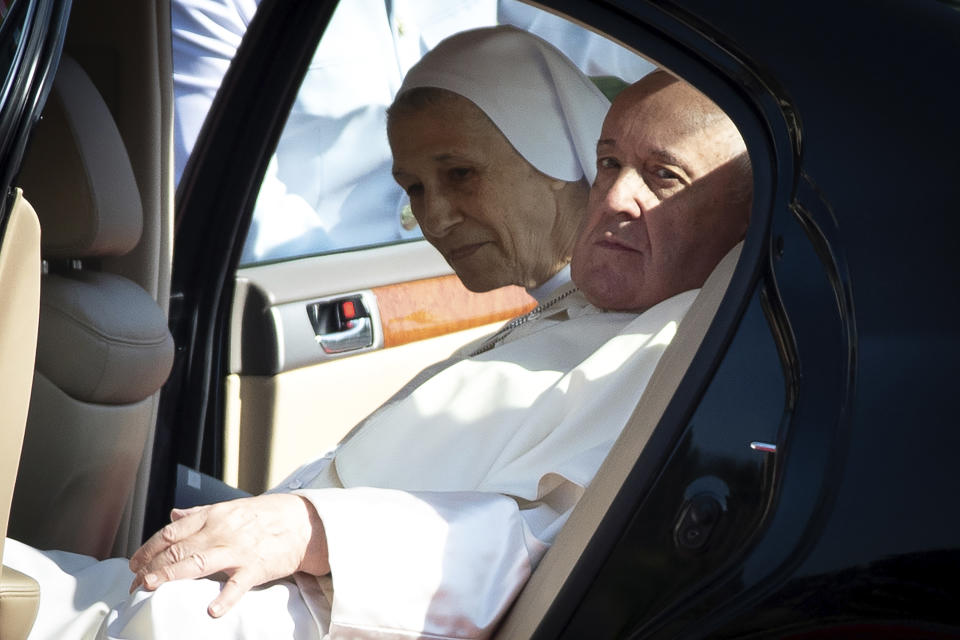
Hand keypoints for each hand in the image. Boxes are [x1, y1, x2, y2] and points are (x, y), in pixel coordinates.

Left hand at [129, 493, 328, 616]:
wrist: (302, 521)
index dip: (148, 549)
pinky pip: (238, 584)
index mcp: (213, 516)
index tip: (133, 565)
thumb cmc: (264, 516)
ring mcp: (239, 549)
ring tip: (151, 587)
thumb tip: (173, 515)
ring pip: (198, 563)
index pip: (171, 533)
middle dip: (152, 568)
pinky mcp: (257, 566)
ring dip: (171, 576)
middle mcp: (221, 530)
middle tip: (134, 585)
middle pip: (178, 550)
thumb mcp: (230, 508)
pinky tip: (211, 610)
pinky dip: (225, 598)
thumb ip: (199, 514)